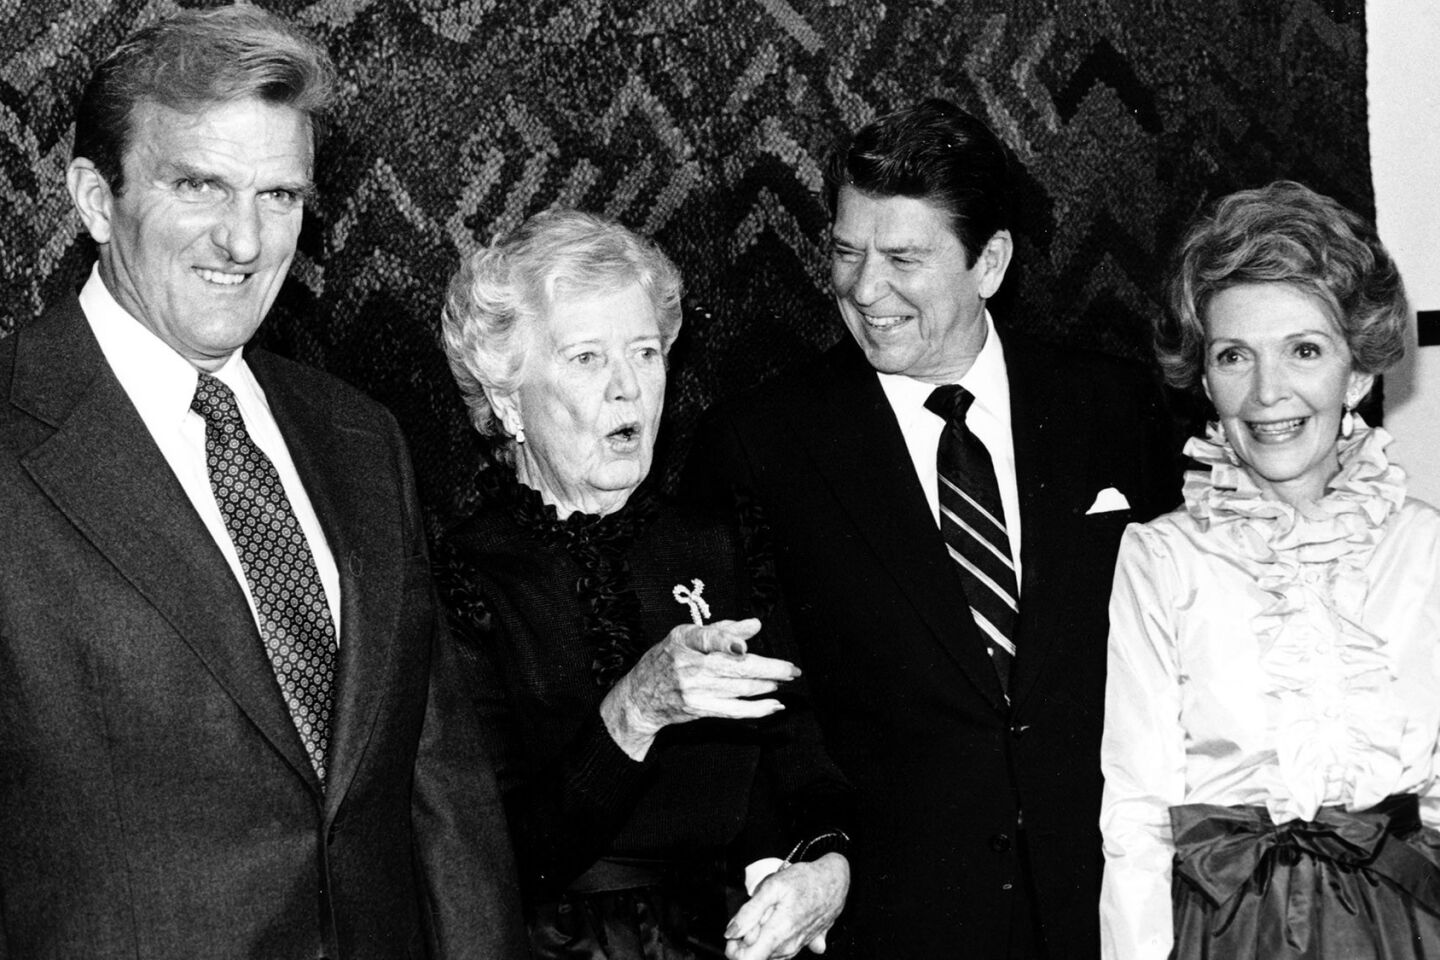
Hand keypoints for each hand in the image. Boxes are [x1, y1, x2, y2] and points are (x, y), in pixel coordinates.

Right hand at [599, 618, 797, 759]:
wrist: (640, 697)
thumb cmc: (666, 660)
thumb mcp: (686, 636)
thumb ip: (723, 629)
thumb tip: (755, 626)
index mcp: (684, 640)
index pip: (707, 637)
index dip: (726, 641)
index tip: (744, 646)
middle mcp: (689, 665)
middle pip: (735, 667)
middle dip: (769, 669)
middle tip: (792, 669)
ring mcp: (695, 690)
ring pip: (740, 689)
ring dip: (767, 685)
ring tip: (785, 680)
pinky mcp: (700, 709)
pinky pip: (735, 711)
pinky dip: (758, 709)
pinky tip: (774, 705)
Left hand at [725, 853, 849, 959]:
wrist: (834, 881)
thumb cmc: (805, 880)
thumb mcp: (773, 887)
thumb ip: (750, 912)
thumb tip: (731, 933)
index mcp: (777, 934)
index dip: (734, 948)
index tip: (735, 929)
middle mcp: (787, 947)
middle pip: (755, 955)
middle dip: (747, 938)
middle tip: (755, 912)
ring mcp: (796, 948)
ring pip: (767, 952)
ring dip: (761, 935)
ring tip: (770, 911)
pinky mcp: (803, 945)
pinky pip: (780, 949)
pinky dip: (774, 936)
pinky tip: (780, 918)